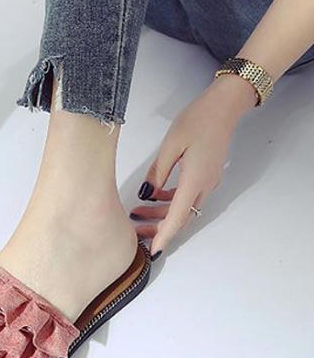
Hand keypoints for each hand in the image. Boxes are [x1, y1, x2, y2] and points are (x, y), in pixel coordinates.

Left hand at [130, 75, 256, 255]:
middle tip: (134, 229)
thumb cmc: (197, 120)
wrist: (224, 107)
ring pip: (184, 207)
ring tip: (138, 213)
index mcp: (195, 179)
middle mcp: (205, 185)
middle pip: (180, 216)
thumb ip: (157, 172)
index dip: (164, 235)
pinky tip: (155, 196)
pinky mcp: (207, 175)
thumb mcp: (170, 145)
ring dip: (162, 214)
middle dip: (157, 227)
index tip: (153, 250)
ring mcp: (208, 181)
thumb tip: (146, 194)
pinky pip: (188, 196)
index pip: (177, 216)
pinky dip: (171, 201)